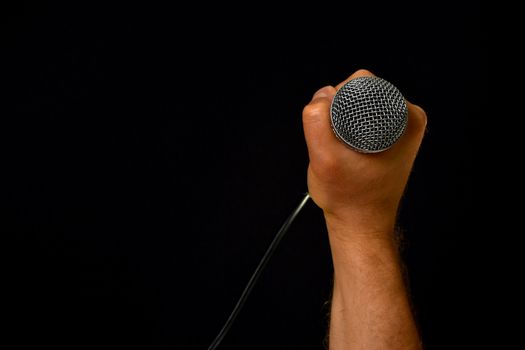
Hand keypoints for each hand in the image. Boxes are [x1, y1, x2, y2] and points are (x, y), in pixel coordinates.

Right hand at [303, 69, 426, 239]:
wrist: (361, 222)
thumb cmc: (349, 197)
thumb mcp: (324, 160)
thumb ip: (317, 122)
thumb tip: (322, 95)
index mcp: (406, 119)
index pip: (362, 83)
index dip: (337, 102)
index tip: (333, 133)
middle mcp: (408, 119)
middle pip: (361, 89)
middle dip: (338, 111)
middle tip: (337, 145)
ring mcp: (400, 127)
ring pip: (359, 102)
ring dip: (341, 120)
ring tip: (342, 149)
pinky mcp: (390, 135)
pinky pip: (362, 116)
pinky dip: (347, 127)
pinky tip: (345, 149)